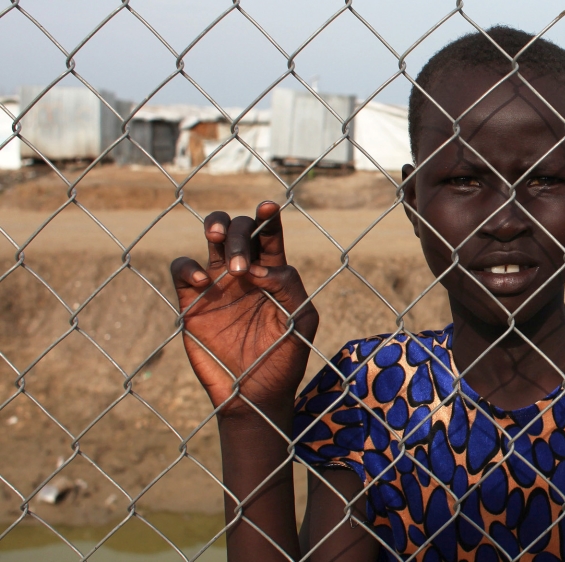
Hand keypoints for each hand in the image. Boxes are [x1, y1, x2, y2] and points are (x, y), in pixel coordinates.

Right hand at [171, 201, 318, 416]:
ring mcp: (217, 284)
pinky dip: (187, 267)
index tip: (270, 206)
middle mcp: (244, 271)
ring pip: (210, 237)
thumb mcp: (302, 320)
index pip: (270, 235)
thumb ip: (288, 286)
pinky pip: (182, 270)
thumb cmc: (285, 357)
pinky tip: (202, 280)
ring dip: (215, 228)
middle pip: (240, 229)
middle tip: (239, 265)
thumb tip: (258, 267)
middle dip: (240, 232)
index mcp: (273, 272)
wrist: (256, 394)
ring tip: (218, 238)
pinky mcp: (192, 301)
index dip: (269, 216)